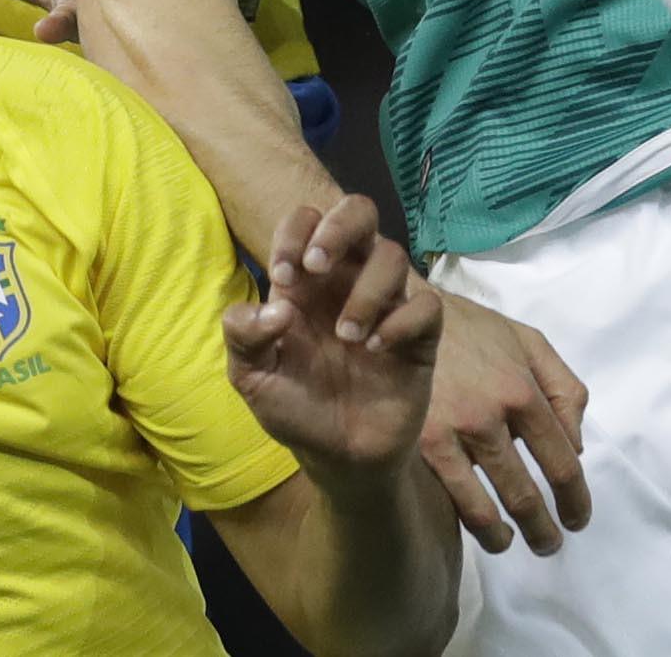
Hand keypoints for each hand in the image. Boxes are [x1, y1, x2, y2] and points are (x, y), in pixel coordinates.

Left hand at [226, 196, 437, 475]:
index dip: (295, 232)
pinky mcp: (418, 337)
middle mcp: (347, 282)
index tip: (284, 276)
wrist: (339, 458)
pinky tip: (378, 349)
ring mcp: (386, 306)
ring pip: (393, 255)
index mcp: (305, 282)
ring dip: (366, 290)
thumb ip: (243, 336)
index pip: (306, 220)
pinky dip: (402, 321)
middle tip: (318, 266)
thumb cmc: (294, 409)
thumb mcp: (251, 377)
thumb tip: (277, 306)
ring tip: (347, 336)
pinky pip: (426, 305)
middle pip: (359, 211)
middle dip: (340, 227)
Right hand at [412, 291, 594, 555]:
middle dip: (543, 529)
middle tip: (550, 544)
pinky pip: (449, 498)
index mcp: (523, 390)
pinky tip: (482, 531)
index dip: (575, 500)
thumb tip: (577, 447)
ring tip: (513, 544)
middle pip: (525, 494)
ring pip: (485, 507)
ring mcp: (451, 432)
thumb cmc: (471, 328)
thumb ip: (563, 388)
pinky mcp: (416, 443)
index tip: (578, 519)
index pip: (562, 462)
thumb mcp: (529, 341)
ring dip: (506, 536)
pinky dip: (471, 524)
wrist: (401, 310)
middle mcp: (490, 416)